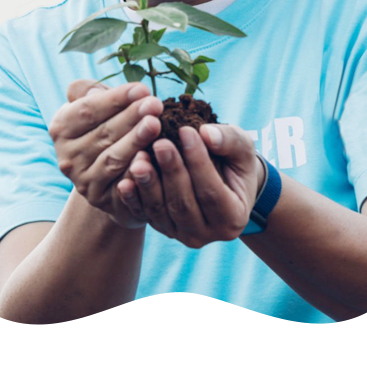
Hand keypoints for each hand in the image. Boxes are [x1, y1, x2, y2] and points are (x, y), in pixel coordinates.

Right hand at [49, 79, 163, 227]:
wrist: (110, 175)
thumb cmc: (107, 128)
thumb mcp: (98, 108)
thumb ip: (94, 94)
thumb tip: (95, 91)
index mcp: (61, 128)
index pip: (87, 110)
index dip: (115, 99)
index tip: (142, 89)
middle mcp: (67, 157)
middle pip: (102, 134)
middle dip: (131, 117)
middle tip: (155, 104)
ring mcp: (83, 181)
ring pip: (112, 159)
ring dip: (135, 141)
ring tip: (155, 124)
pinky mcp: (101, 200)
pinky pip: (122, 186)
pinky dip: (136, 172)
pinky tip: (152, 160)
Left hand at [115, 123, 264, 247]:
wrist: (223, 179)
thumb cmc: (234, 160)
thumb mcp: (242, 148)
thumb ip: (229, 141)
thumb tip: (207, 134)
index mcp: (233, 217)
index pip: (212, 192)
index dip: (199, 162)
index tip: (186, 131)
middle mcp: (208, 234)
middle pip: (184, 204)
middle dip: (171, 171)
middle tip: (160, 143)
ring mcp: (181, 234)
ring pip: (161, 211)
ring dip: (148, 184)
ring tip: (140, 157)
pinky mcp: (161, 228)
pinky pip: (144, 214)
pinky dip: (132, 198)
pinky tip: (124, 180)